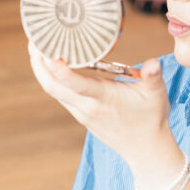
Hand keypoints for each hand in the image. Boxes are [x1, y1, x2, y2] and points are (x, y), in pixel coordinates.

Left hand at [28, 44, 173, 169]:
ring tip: (36, 47)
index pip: (76, 84)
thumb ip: (153, 76)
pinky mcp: (80, 114)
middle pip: (52, 87)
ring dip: (41, 70)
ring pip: (53, 91)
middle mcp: (87, 106)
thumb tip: (154, 63)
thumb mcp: (157, 94)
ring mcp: (81, 112)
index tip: (46, 52)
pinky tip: (49, 64)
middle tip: (33, 40)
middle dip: (39, 64)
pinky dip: (51, 78)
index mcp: (104, 99)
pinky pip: (59, 94)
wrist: (145, 149)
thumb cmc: (151, 118)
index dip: (59, 70)